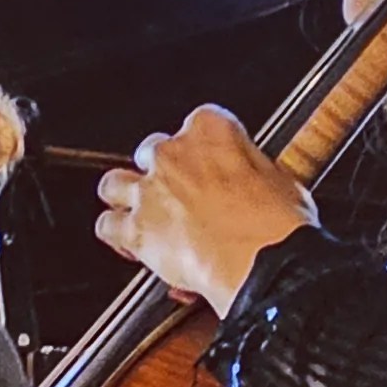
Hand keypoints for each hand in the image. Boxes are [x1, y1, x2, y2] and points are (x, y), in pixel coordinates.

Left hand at [94, 105, 316, 313]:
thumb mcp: (280, 179)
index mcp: (212, 130)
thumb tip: (248, 179)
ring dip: (126, 197)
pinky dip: (115, 234)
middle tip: (180, 194)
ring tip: (143, 213)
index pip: (197, 122)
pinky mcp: (136, 229)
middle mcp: (173, 154)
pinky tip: (129, 243)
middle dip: (162, 172)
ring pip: (114, 183)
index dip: (203, 149)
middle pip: (151, 151)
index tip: (211, 165)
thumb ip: (249, 168)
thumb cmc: (279, 226)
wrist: (264, 264)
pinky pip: (106, 225)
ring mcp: (150, 191)